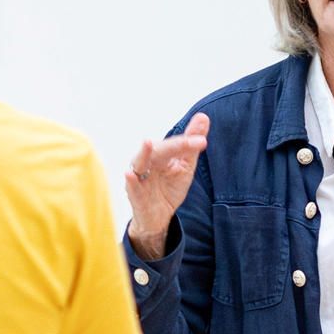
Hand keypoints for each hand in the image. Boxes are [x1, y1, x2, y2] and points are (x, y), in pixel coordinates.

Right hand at [124, 113, 209, 260]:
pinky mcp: (134, 195)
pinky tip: (130, 174)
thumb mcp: (185, 166)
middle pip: (160, 151)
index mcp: (160, 154)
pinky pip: (131, 187)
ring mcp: (139, 178)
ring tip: (148, 143)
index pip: (174, 145)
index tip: (202, 141)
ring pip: (141, 163)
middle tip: (192, 142)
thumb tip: (203, 117)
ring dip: (144, 154)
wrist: (159, 216)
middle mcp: (147, 162)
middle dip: (175, 146)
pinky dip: (131, 181)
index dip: (188, 142)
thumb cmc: (168, 188)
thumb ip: (191, 143)